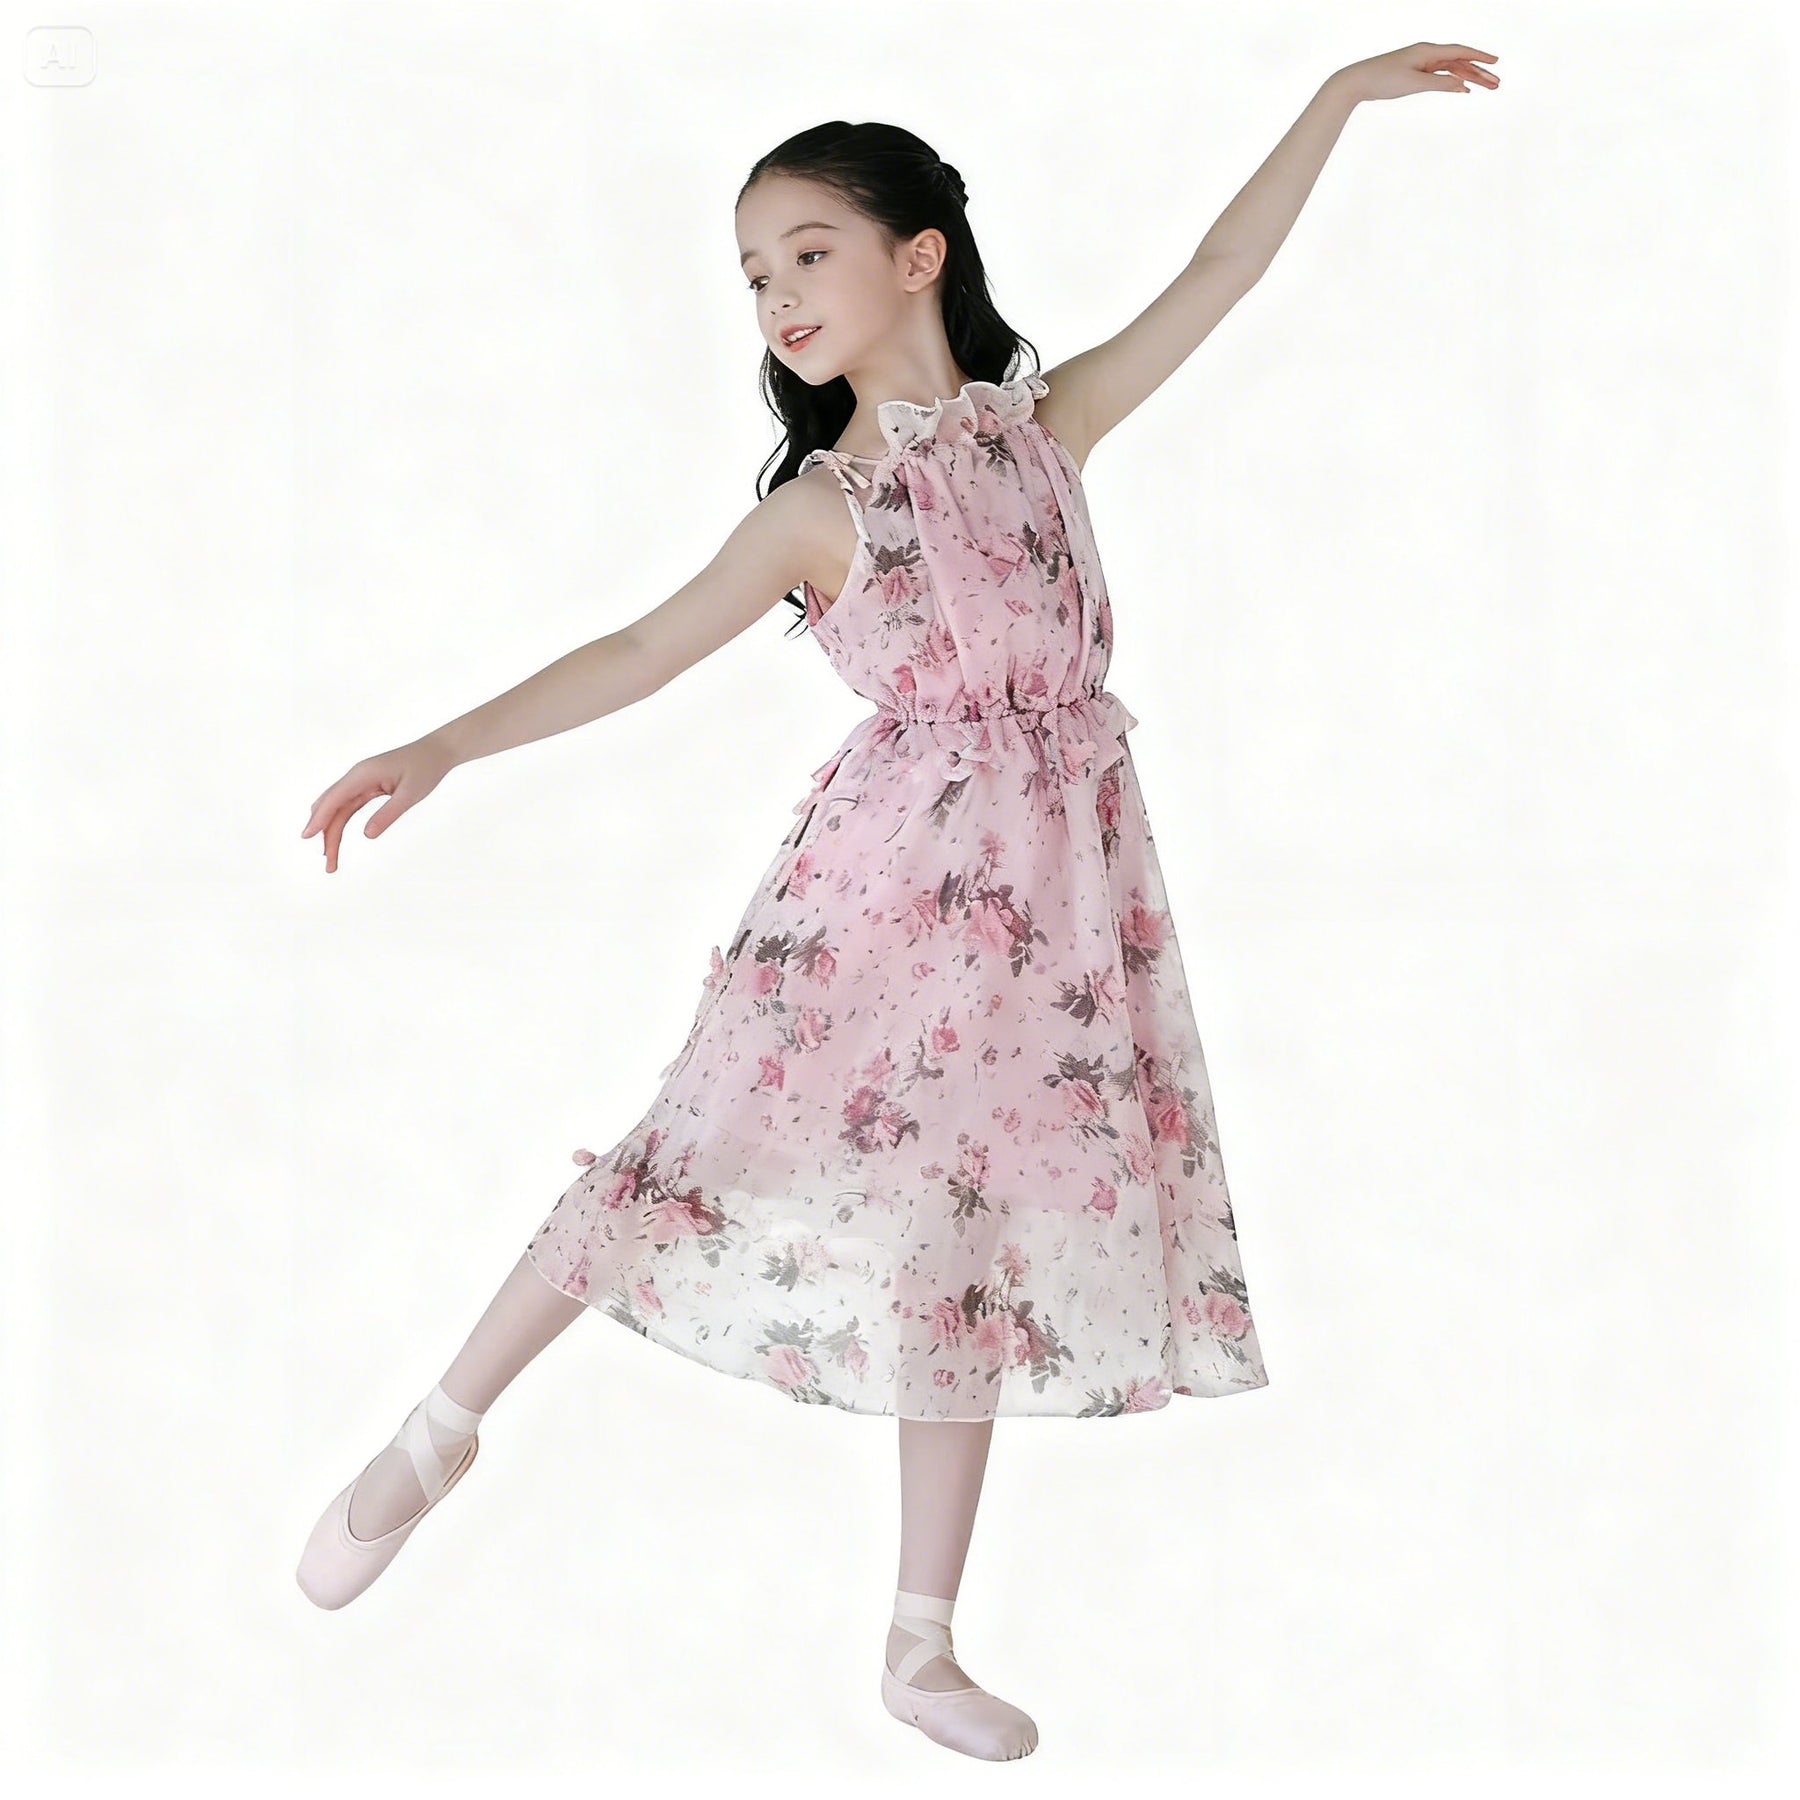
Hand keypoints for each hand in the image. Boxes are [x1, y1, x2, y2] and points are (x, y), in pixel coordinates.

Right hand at [301, 735, 455, 873]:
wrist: (436, 751)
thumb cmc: (425, 769)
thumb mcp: (410, 795)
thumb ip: (388, 814)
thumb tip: (367, 835)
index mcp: (363, 774)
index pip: (335, 798)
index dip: (320, 818)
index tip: (306, 836)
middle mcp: (356, 776)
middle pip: (331, 807)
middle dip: (325, 834)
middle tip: (329, 864)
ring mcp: (359, 781)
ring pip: (337, 809)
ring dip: (331, 832)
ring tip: (331, 859)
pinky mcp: (366, 787)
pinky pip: (347, 806)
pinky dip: (339, 823)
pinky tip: (333, 838)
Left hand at [1334, 44, 1499, 104]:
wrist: (1358, 81)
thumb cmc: (1383, 80)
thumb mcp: (1415, 84)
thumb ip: (1440, 84)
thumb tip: (1463, 87)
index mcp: (1428, 51)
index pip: (1461, 52)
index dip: (1480, 57)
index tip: (1496, 63)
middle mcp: (1427, 53)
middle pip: (1460, 61)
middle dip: (1479, 72)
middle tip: (1497, 83)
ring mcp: (1421, 63)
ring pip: (1451, 69)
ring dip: (1469, 77)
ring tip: (1486, 87)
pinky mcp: (1414, 72)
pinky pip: (1440, 74)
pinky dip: (1453, 80)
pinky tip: (1462, 87)